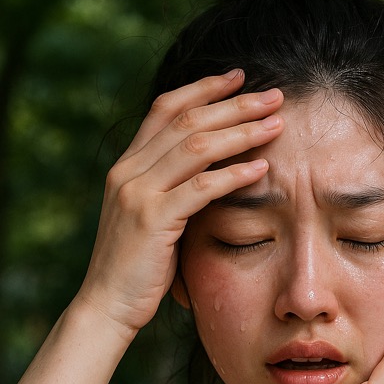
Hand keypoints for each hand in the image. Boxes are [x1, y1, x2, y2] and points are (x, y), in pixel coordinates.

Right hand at [77, 70, 283, 334]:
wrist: (107, 305)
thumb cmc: (137, 267)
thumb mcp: (151, 218)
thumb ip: (171, 189)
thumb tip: (213, 171)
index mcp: (127, 165)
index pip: (165, 108)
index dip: (204, 88)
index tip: (240, 78)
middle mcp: (129, 171)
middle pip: (187, 119)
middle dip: (235, 103)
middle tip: (274, 95)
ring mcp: (138, 193)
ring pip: (197, 146)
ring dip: (242, 131)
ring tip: (276, 123)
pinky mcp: (152, 219)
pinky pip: (201, 187)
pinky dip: (234, 174)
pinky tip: (262, 168)